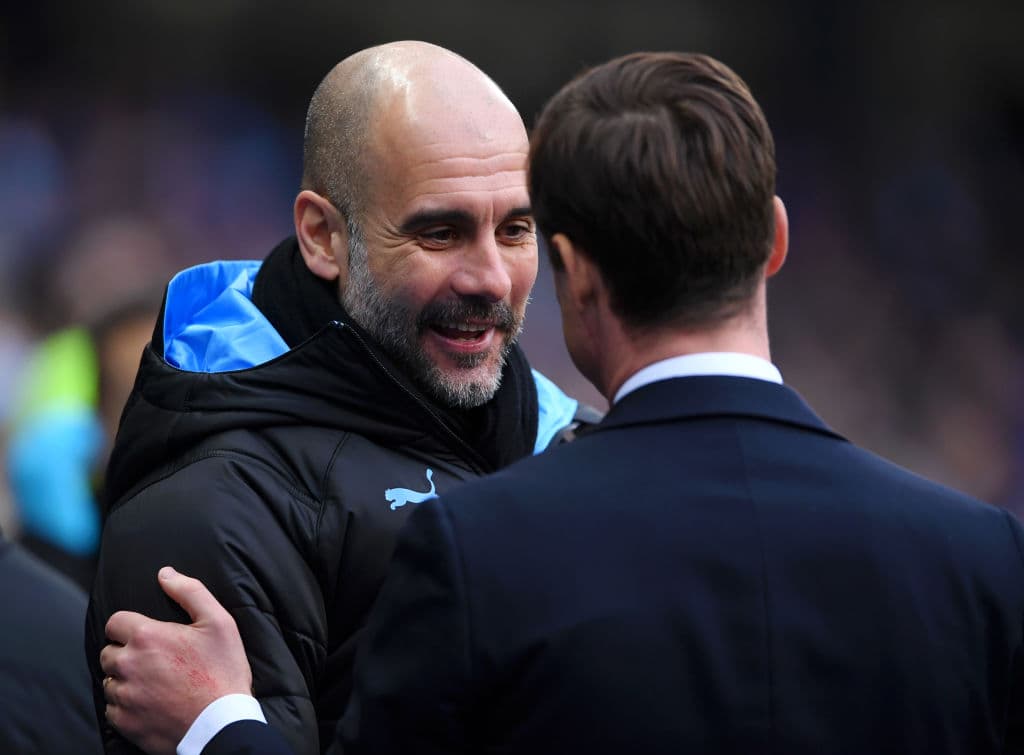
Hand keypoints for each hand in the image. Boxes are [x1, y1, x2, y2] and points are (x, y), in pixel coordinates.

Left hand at [100, 566, 253, 753]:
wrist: (222, 724)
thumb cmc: (223, 672)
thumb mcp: (219, 622)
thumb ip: (190, 591)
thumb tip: (165, 574)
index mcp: (147, 636)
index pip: (115, 622)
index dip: (130, 626)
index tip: (147, 636)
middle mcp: (128, 665)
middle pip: (108, 653)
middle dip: (126, 654)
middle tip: (155, 661)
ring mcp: (124, 696)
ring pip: (110, 681)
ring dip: (125, 680)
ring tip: (154, 683)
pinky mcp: (124, 722)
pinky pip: (112, 709)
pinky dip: (126, 705)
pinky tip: (150, 703)